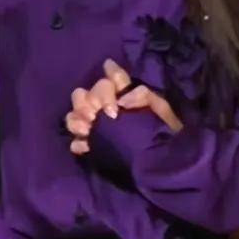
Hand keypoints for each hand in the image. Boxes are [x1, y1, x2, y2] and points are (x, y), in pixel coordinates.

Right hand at [65, 58, 182, 154]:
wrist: (164, 160)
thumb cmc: (165, 131)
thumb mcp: (161, 109)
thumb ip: (144, 96)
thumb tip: (121, 101)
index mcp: (123, 94)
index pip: (111, 78)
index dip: (110, 80)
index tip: (117, 98)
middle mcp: (105, 106)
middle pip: (84, 94)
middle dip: (89, 101)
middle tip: (99, 115)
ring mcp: (95, 127)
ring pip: (73, 115)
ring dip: (77, 120)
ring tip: (88, 130)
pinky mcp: (92, 146)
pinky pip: (75, 142)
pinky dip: (78, 143)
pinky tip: (86, 146)